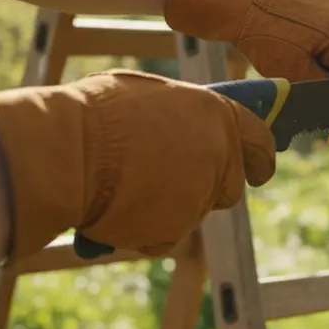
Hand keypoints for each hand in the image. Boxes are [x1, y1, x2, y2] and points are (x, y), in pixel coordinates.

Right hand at [0, 69, 275, 258]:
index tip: (257, 167)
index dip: (259, 157)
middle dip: (205, 186)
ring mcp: (200, 196)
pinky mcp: (176, 229)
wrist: (67, 153)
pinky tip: (118, 207)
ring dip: (170, 205)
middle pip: (228, 186)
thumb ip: (181, 112)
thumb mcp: (147, 95)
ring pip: (193, 211)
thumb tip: (189, 118)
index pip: (261, 142)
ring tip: (126, 184)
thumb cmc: (96, 114)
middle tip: (165, 177)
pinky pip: (165, 234)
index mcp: (217, 115)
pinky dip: (146, 228)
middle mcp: (219, 156)